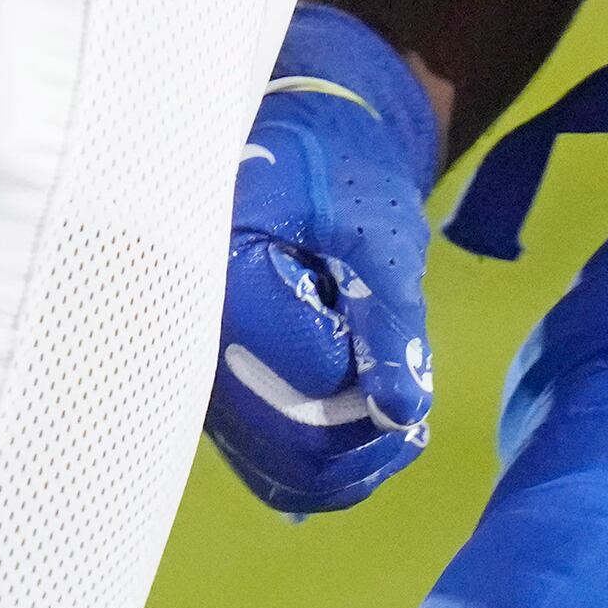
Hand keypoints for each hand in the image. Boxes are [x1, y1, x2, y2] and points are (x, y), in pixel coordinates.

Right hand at [206, 2, 443, 516]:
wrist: (296, 142)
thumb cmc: (339, 169)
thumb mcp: (379, 231)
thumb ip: (393, 321)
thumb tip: (404, 412)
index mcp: (225, 279)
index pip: (302, 376)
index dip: (365, 381)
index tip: (392, 345)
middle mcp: (197, 335)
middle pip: (287, 441)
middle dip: (364, 437)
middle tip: (410, 411)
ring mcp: (205, 370)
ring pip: (279, 464)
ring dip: (349, 459)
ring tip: (395, 418)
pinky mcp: (221, 390)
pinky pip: (269, 457)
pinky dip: (325, 461)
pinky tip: (366, 424)